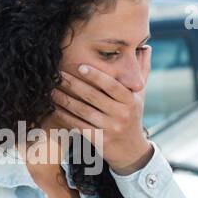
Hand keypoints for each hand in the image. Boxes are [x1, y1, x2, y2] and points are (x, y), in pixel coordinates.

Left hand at [49, 50, 152, 173]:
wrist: (131, 151)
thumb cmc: (132, 116)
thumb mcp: (140, 95)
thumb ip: (142, 71)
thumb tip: (146, 46)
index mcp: (131, 101)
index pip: (113, 86)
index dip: (97, 76)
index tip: (80, 65)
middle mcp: (122, 115)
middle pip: (94, 97)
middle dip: (74, 84)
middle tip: (57, 73)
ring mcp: (110, 129)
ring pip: (83, 111)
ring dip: (64, 99)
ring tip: (51, 89)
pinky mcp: (99, 140)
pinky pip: (78, 125)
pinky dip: (64, 116)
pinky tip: (54, 107)